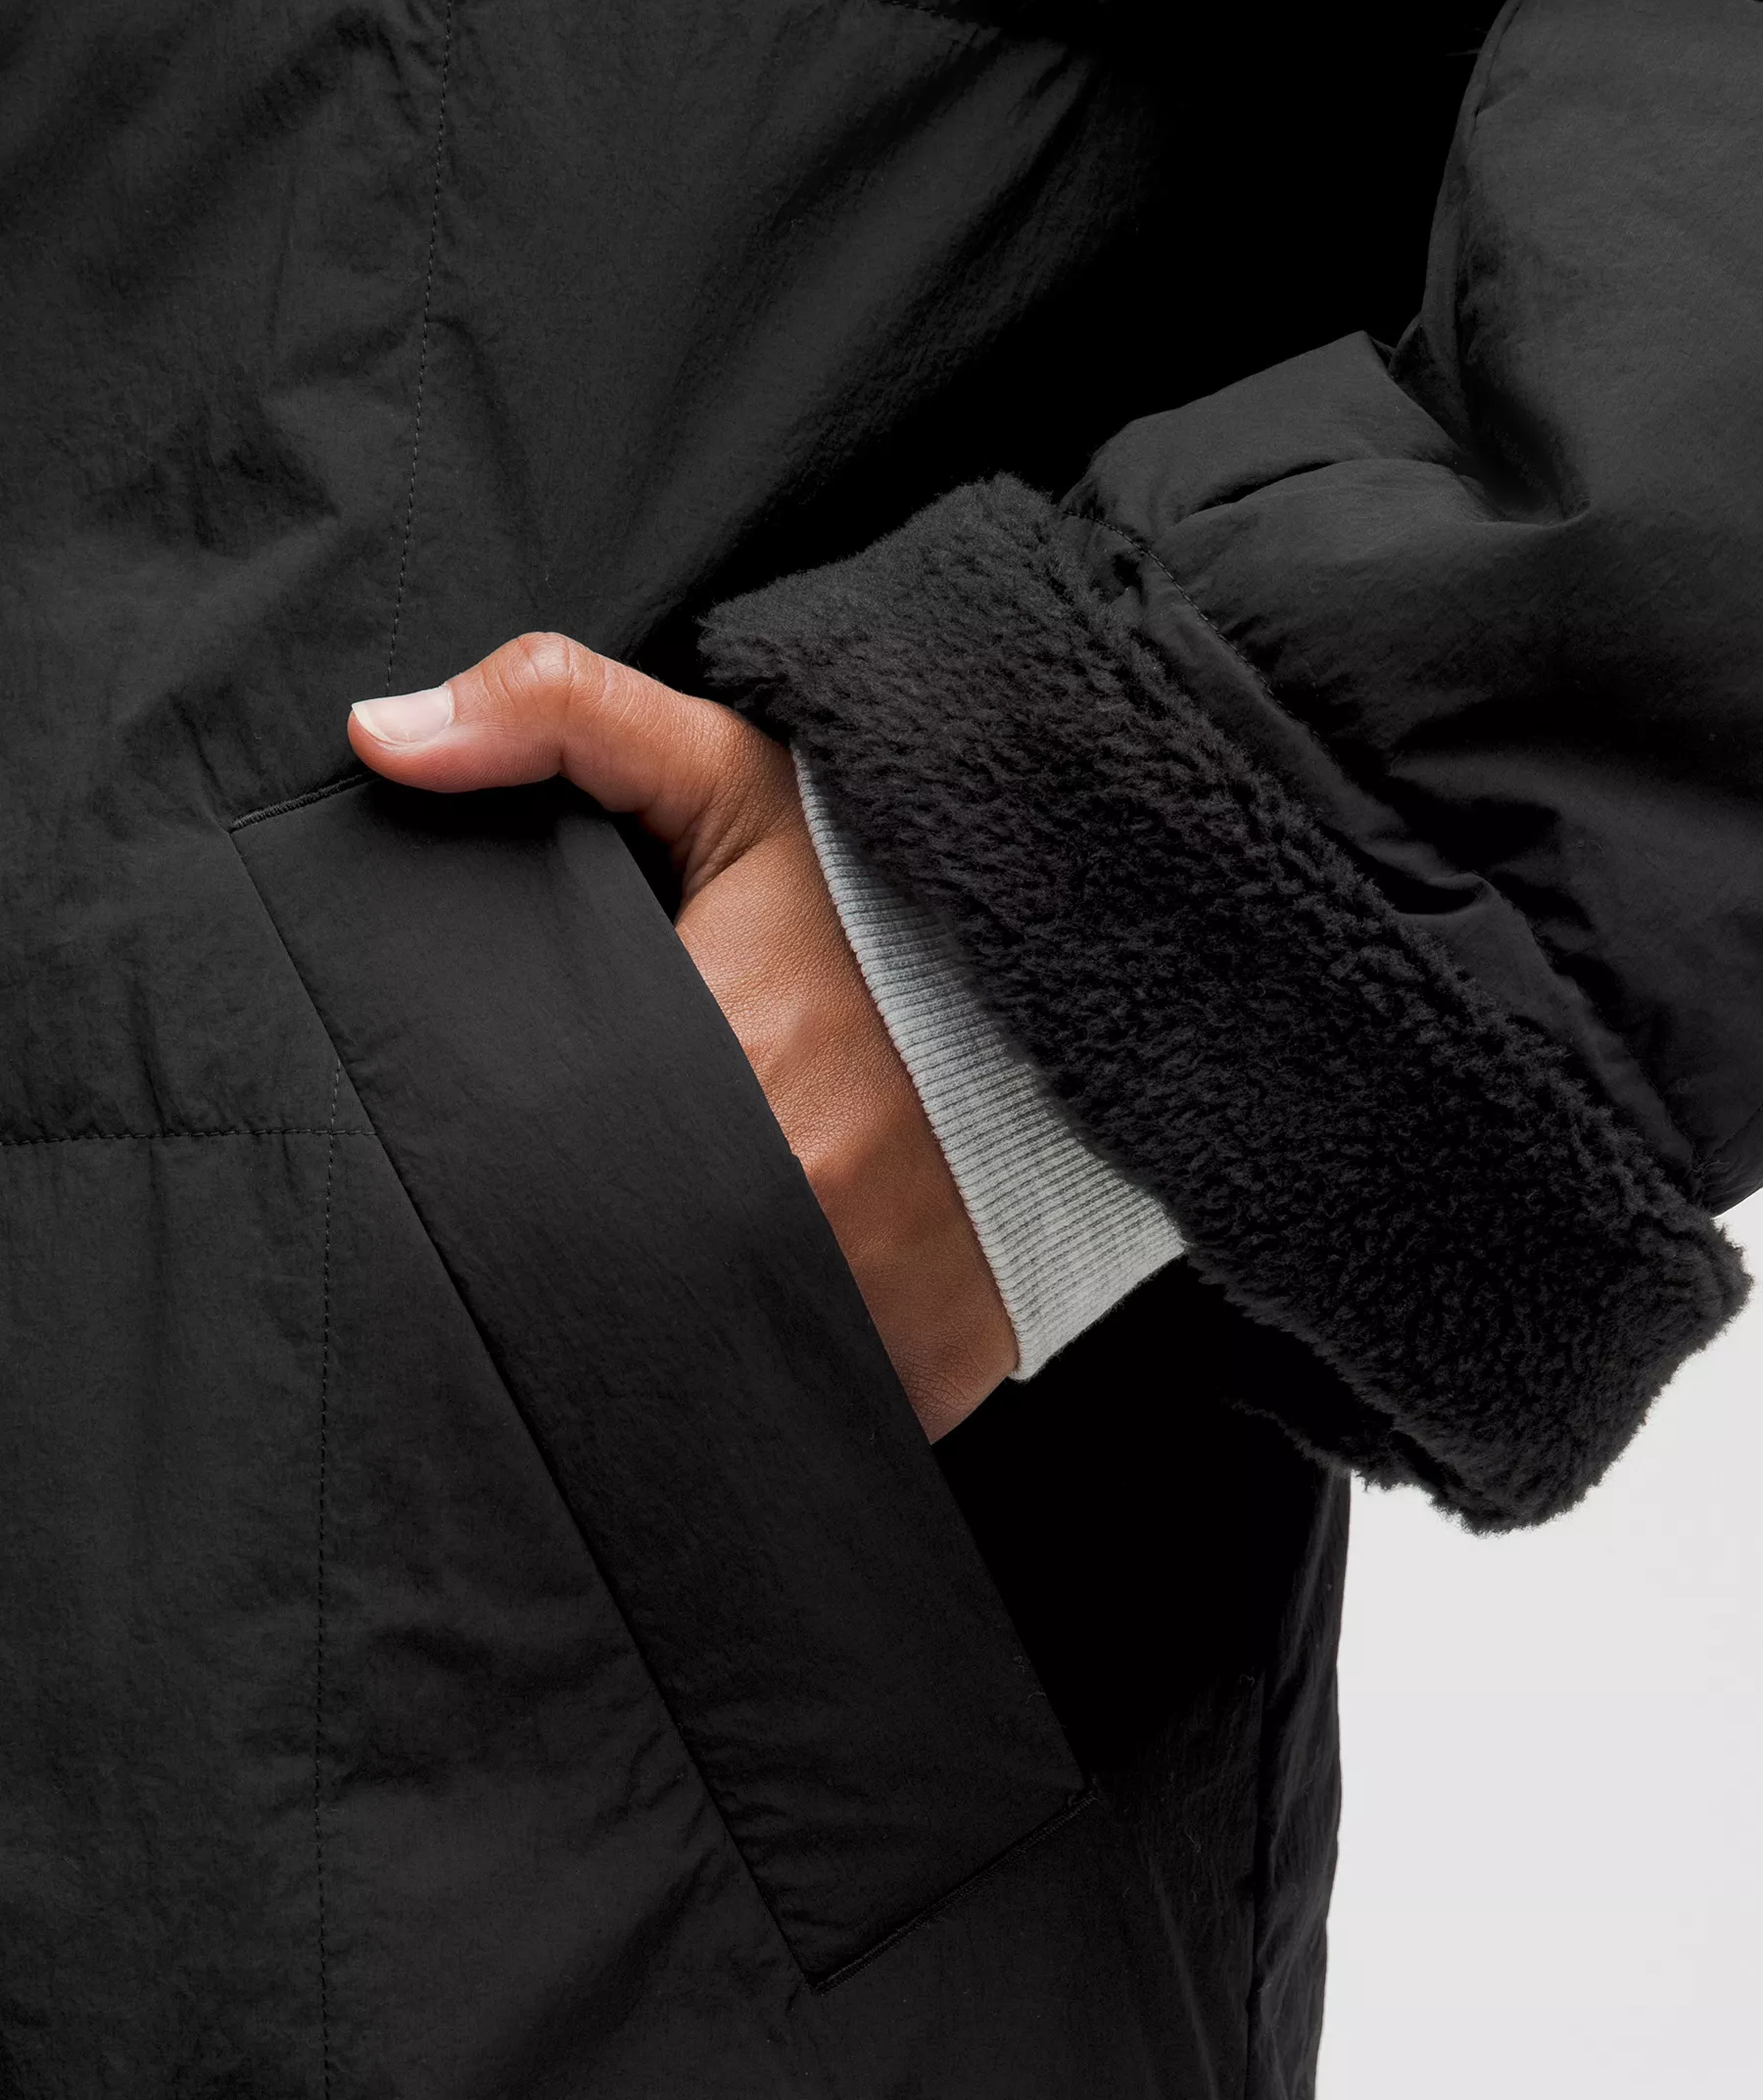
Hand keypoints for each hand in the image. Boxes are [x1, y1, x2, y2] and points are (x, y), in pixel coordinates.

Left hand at [348, 633, 1015, 1439]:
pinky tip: (792, 1301)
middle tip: (617, 1187)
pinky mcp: (930, 1375)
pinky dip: (794, 1366)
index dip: (509, 1156)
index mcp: (719, 1064)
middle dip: (591, 1243)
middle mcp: (793, 1209)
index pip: (534, 1163)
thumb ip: (560, 714)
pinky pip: (817, 1400)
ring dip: (685, 1315)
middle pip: (611, 1274)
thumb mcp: (731, 774)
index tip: (543, 1127)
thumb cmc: (885, 892)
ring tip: (698, 1242)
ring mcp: (868, 1311)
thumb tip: (380, 737)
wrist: (1090, 974)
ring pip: (704, 1353)